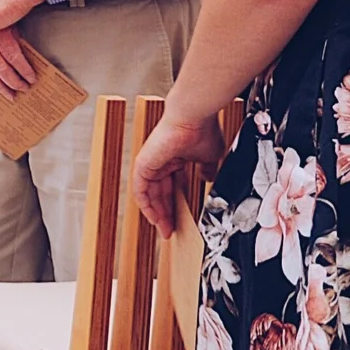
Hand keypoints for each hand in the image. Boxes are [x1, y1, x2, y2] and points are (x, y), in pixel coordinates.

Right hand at [0, 25, 37, 98]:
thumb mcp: (11, 25)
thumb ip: (17, 41)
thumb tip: (29, 58)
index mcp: (1, 37)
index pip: (15, 59)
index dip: (24, 71)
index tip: (32, 79)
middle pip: (2, 69)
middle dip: (14, 82)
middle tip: (24, 88)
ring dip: (1, 86)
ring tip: (10, 94)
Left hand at [133, 110, 224, 234]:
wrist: (194, 118)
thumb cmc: (202, 131)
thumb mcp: (208, 157)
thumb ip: (206, 170)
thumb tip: (207, 179)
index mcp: (174, 160)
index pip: (171, 188)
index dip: (175, 206)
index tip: (180, 222)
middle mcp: (160, 162)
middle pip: (159, 194)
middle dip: (165, 215)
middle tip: (171, 231)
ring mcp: (150, 163)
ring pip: (149, 195)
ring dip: (156, 214)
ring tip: (164, 229)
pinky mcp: (143, 164)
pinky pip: (140, 190)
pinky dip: (147, 205)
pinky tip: (154, 218)